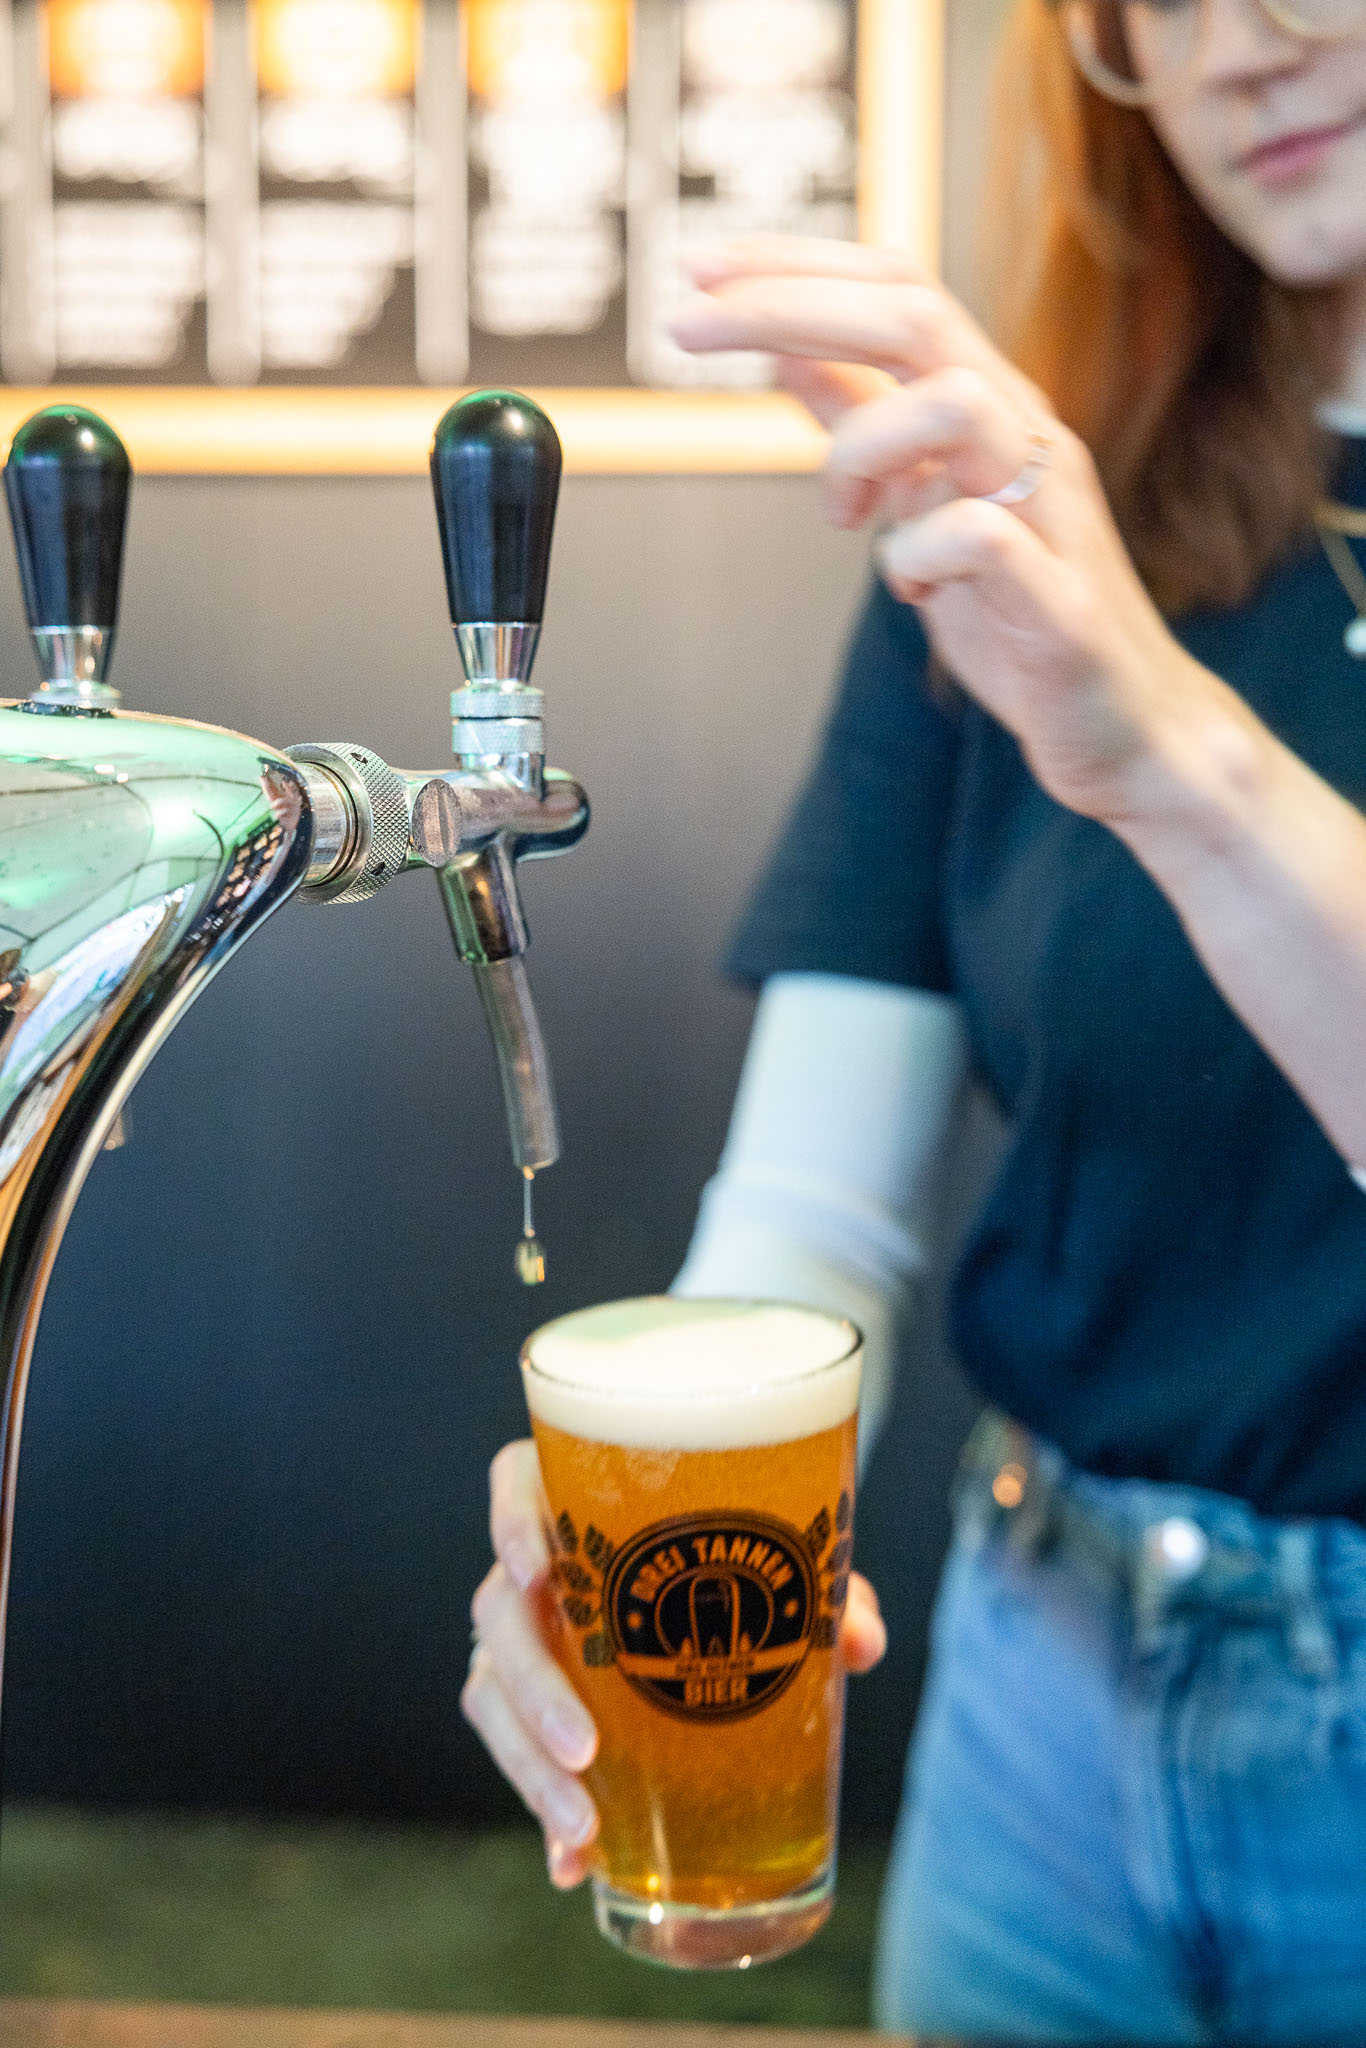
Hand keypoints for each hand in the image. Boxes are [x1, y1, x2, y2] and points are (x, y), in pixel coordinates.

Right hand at [462, 1437, 887, 1890]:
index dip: (511, 1520)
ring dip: (530, 1763)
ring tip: (585, 1829)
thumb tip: (861, 1642)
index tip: (535, 1568)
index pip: (514, 1483)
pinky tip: (573, 1865)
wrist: (711, 1593)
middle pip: (498, 1610)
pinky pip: (514, 1752)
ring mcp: (519, 1636)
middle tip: (585, 1748)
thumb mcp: (780, 1565)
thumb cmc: (734, 1561)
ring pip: (493, 1692)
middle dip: (534, 1685)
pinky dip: (542, 1808)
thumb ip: (825, 1594)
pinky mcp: (525, 1703)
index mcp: (573, 1503)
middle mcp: (532, 1568)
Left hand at [669, 238, 1235, 827]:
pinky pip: (981, 537)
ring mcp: (1051, 512)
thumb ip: (861, 426)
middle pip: (915, 317)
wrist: (1124, 725)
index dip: (796, 266)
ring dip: (862, 447)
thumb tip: (785, 350)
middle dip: (790, 305)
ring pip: (955, 403)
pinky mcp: (1060, 601)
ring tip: (842, 518)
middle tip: (688, 328)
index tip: (700, 268)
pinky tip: (910, 587)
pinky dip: (917, 553)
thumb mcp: (918, 504)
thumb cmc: (1020, 616)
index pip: (899, 290)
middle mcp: (1026, 438)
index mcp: (992, 410)